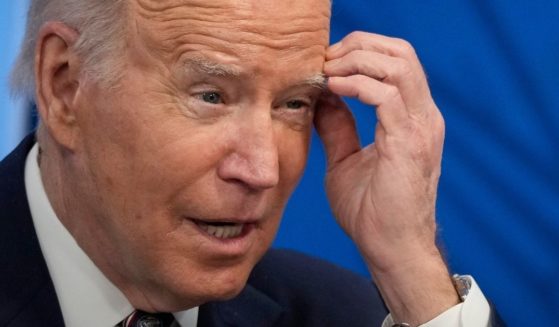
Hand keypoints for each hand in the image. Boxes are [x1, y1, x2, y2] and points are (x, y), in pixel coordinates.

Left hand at [316, 31, 458, 324]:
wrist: (390, 248)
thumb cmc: (371, 212)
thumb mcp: (346, 160)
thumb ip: (338, 127)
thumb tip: (322, 97)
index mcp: (413, 119)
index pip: (398, 62)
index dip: (362, 51)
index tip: (327, 61)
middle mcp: (424, 117)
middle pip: (401, 53)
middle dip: (359, 46)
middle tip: (326, 59)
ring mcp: (421, 128)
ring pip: (398, 65)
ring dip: (357, 60)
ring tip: (328, 71)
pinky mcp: (409, 143)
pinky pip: (387, 94)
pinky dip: (357, 83)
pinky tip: (333, 88)